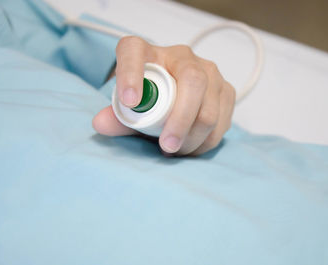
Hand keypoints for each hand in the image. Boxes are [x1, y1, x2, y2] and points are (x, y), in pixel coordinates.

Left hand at [92, 36, 235, 155]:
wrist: (173, 89)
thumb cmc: (147, 96)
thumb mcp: (128, 104)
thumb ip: (117, 115)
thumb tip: (101, 124)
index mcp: (147, 51)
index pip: (134, 52)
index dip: (130, 75)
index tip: (129, 102)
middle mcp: (182, 56)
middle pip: (193, 82)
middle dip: (180, 121)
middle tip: (166, 146)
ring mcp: (209, 72)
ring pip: (210, 110)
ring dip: (193, 139)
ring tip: (175, 150)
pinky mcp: (226, 90)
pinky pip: (222, 122)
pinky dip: (205, 142)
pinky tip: (190, 147)